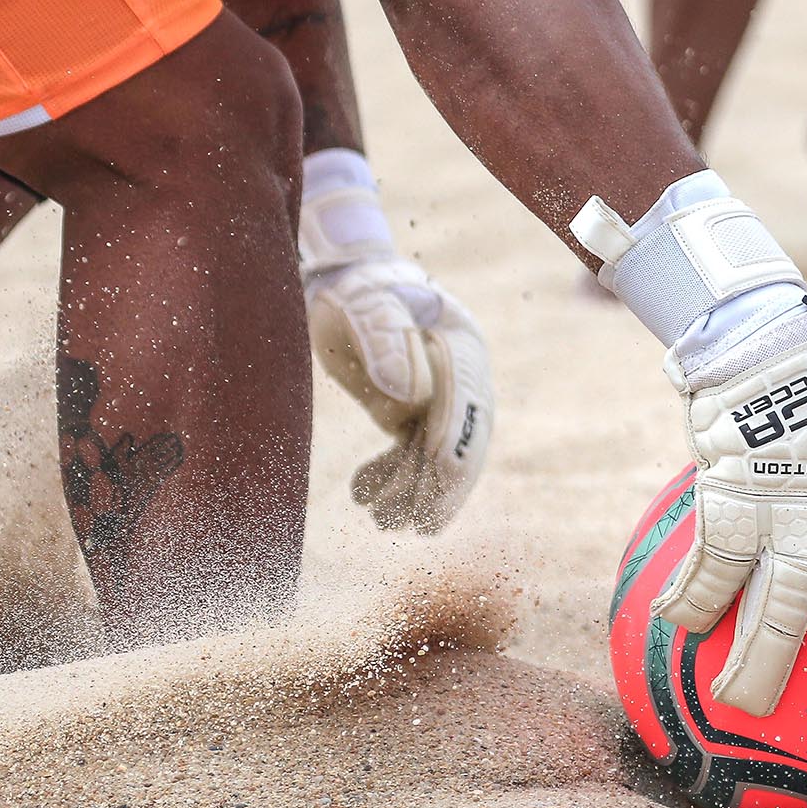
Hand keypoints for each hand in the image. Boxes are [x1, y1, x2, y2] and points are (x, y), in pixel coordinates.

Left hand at [305, 259, 492, 532]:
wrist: (339, 280)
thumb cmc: (353, 288)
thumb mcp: (364, 305)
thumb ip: (385, 338)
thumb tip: (411, 396)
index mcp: (462, 346)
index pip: (467, 414)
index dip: (453, 460)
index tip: (432, 499)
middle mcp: (459, 375)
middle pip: (462, 442)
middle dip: (439, 488)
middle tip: (415, 527)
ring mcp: (437, 394)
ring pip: (434, 454)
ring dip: (409, 489)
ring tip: (377, 517)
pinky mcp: (411, 408)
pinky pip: (411, 452)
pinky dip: (390, 475)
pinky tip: (362, 493)